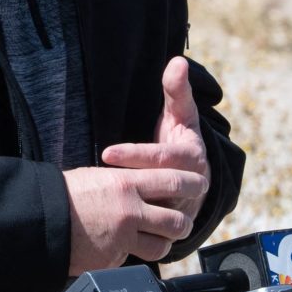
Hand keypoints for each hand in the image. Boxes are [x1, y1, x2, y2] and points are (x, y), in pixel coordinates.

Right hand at [63, 168, 192, 272]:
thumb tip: (144, 188)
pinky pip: (134, 259)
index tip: (199, 184)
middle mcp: (131, 211)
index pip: (174, 181)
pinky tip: (117, 246)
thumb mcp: (97, 177)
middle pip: (177, 221)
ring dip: (162, 243)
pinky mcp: (114, 259)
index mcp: (127, 184)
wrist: (40, 219)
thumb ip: (125, 184)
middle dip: (182, 223)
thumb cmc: (64, 195)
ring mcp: (124, 238)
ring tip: (155, 238)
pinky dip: (130, 255)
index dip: (193, 184)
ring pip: (163, 246)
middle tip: (180, 221)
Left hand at [100, 58, 211, 221]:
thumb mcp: (181, 115)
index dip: (136, 155)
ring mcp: (184, 208)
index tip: (107, 152)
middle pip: (159, 186)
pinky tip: (105, 225)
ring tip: (99, 201)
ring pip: (156, 212)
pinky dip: (130, 229)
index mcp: (193, 158)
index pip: (164, 158)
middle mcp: (193, 185)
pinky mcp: (173, 227)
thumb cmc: (181, 139)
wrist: (193, 177)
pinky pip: (151, 230)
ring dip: (130, 209)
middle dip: (129, 183)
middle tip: (97, 178)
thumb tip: (177, 61)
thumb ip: (176, 90)